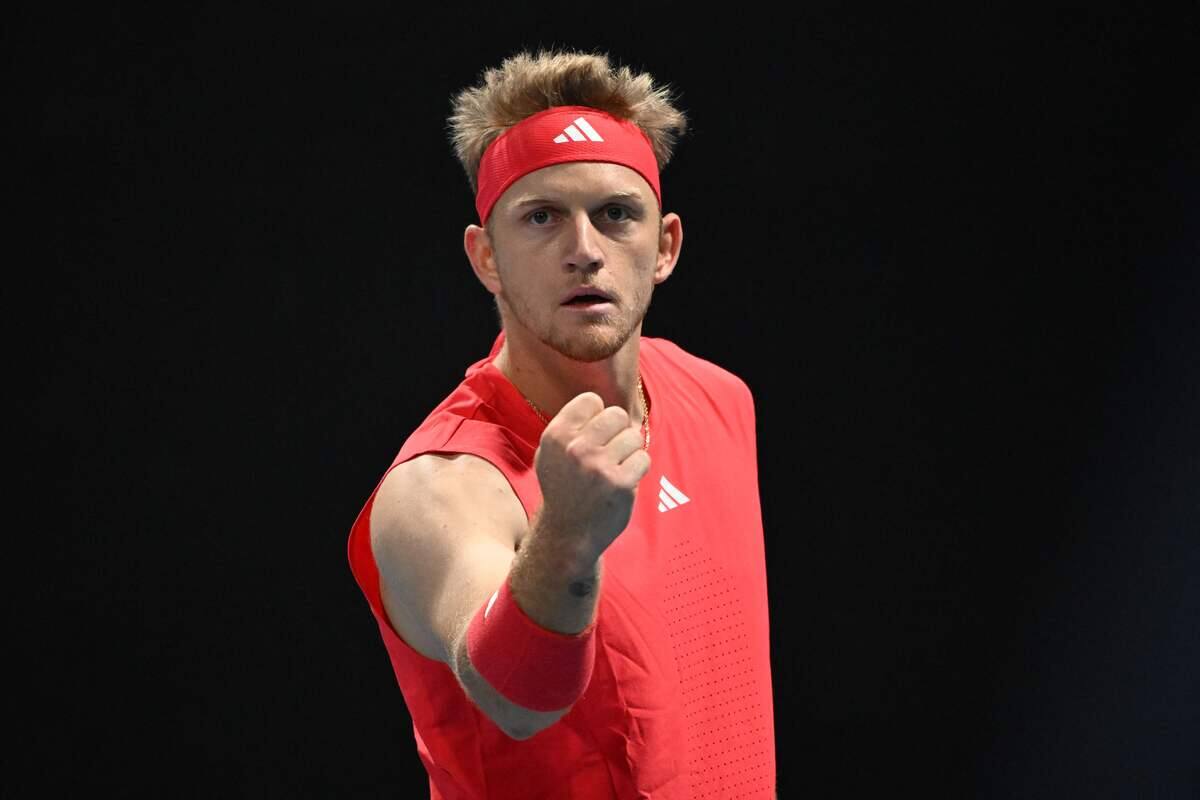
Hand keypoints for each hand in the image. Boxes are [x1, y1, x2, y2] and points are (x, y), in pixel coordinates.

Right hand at [533, 392, 651, 560]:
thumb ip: (571, 426)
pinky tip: (624, 480)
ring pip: (633, 436)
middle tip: (611, 451)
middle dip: (619, 431)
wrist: (568, 534)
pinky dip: (638, 469)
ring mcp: (599, 466)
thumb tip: (602, 402)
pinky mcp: (620, 484)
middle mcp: (575, 448)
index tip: (594, 435)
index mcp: (556, 436)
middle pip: (617, 415)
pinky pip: (644, 459)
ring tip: (616, 468)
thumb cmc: (563, 489)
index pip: (591, 401)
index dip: (597, 416)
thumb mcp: (551, 454)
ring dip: (630, 451)